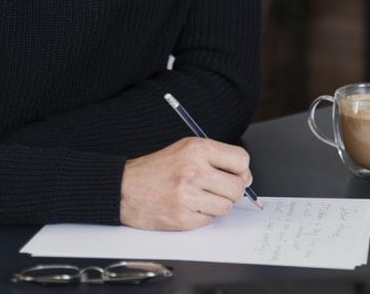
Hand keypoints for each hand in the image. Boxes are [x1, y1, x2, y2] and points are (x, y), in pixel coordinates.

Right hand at [119, 137, 252, 230]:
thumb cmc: (155, 169)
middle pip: (237, 187)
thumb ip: (215, 157)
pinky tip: (188, 207)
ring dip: (217, 205)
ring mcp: (188, 196)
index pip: (241, 160)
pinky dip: (203, 216)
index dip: (242, 170)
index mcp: (197, 149)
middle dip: (233, 191)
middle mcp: (194, 171)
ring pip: (226, 207)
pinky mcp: (182, 218)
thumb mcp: (185, 149)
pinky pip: (209, 220)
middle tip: (219, 190)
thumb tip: (245, 175)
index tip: (237, 175)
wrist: (124, 189)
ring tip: (200, 198)